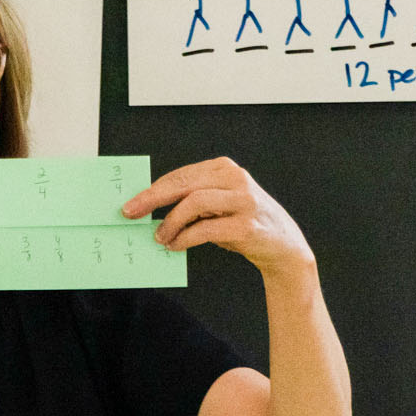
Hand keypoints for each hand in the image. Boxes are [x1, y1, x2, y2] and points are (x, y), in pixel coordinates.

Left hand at [122, 157, 313, 277]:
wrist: (283, 246)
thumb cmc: (244, 225)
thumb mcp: (220, 205)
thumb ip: (193, 201)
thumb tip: (152, 209)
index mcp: (225, 169)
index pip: (181, 174)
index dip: (153, 189)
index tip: (132, 203)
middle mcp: (236, 180)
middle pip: (184, 184)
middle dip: (153, 199)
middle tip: (131, 214)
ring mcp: (243, 201)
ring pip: (193, 203)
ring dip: (170, 222)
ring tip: (160, 237)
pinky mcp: (245, 226)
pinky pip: (205, 229)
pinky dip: (185, 238)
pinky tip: (176, 245)